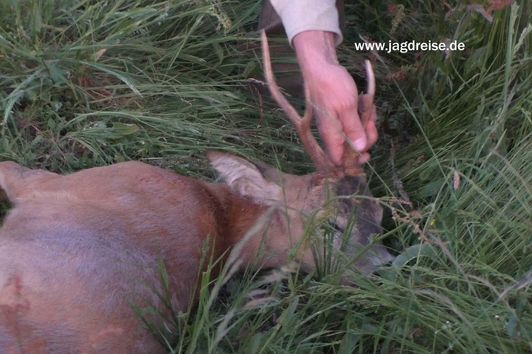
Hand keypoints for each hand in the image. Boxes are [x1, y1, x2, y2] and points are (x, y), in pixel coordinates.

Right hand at [293, 31, 377, 165]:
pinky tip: (365, 102)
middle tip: (371, 122)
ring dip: (366, 124)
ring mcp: (336, 124)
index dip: (352, 162)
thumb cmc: (332, 85)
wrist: (321, 66)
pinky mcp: (340, 116)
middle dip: (365, 138)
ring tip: (368, 107)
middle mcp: (332, 133)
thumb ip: (353, 129)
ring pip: (355, 135)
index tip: (367, 153)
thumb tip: (359, 150)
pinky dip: (362, 115)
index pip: (338, 161)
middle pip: (351, 149)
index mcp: (331, 135)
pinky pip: (354, 122)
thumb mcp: (347, 107)